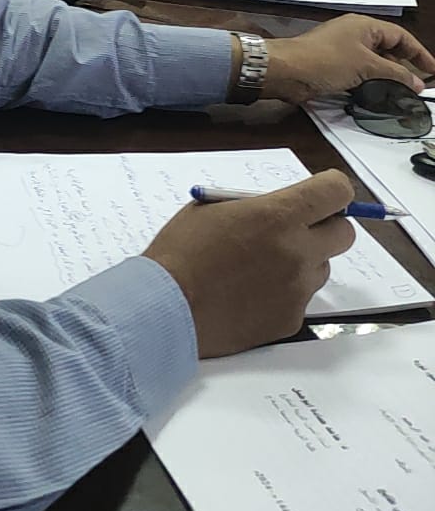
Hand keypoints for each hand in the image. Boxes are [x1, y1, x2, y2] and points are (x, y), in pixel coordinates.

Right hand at [144, 170, 355, 356]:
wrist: (165, 307)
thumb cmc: (181, 251)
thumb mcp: (213, 209)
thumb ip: (256, 206)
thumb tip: (282, 209)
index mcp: (277, 216)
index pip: (336, 192)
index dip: (332, 190)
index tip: (321, 195)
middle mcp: (298, 251)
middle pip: (344, 233)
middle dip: (325, 228)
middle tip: (295, 232)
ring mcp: (298, 289)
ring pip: (321, 268)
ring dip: (302, 263)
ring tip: (260, 269)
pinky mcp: (291, 319)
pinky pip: (300, 299)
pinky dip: (283, 294)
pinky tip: (250, 295)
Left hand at [262, 13, 434, 104]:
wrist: (286, 71)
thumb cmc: (324, 60)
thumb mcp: (366, 66)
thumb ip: (394, 73)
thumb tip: (415, 82)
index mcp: (364, 26)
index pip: (400, 36)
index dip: (419, 53)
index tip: (432, 70)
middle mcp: (354, 35)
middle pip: (388, 49)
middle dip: (404, 67)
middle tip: (418, 86)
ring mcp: (342, 51)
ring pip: (374, 63)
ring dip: (387, 77)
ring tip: (402, 94)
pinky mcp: (333, 67)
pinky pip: (359, 73)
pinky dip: (371, 83)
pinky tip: (378, 96)